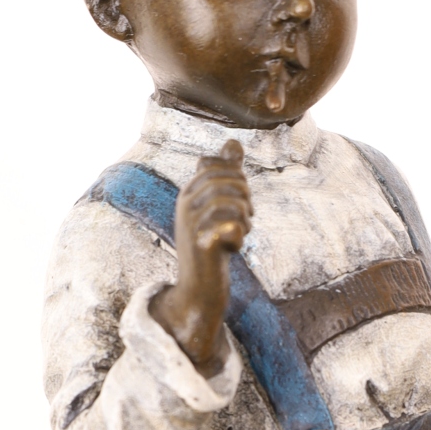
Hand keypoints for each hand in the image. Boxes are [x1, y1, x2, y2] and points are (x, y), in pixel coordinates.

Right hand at [154, 140, 250, 371]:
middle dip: (245, 196)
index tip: (238, 199)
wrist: (198, 288)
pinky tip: (233, 246)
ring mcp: (191, 224)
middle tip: (245, 217)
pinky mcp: (201, 245)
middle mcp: (185, 205)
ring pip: (233, 202)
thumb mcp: (217, 205)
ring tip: (240, 232)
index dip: (235, 177)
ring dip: (245, 218)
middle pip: (228, 180)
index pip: (214, 164)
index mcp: (188, 192)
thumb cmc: (211, 244)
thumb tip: (233, 142)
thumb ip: (225, 173)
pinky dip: (239, 237)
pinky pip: (231, 227)